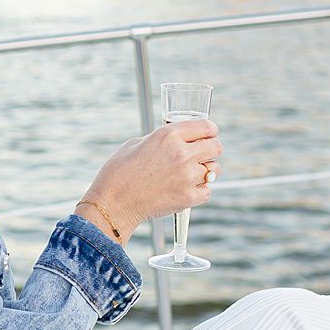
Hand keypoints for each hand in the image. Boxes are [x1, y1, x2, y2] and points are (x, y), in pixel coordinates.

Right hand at [82, 118, 221, 233]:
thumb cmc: (119, 172)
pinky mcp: (188, 197)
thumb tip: (178, 140)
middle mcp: (181, 153)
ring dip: (206, 171)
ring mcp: (187, 176)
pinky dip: (199, 190)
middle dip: (211, 149)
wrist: (113, 203)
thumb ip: (162, 140)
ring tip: (191, 174)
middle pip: (216, 147)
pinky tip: (185, 189)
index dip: (210, 130)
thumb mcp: (137, 143)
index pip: (206, 126)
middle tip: (203, 154)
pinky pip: (207, 191)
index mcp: (168, 135)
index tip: (209, 134)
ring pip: (214, 170)